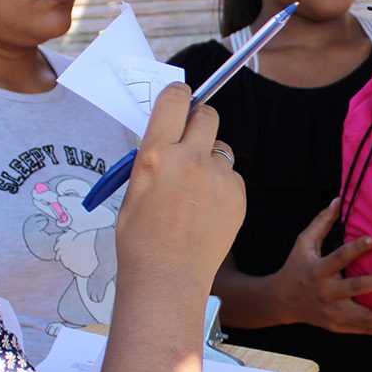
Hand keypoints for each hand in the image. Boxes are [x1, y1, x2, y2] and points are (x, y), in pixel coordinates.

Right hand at [115, 83, 244, 294]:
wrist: (167, 276)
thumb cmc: (141, 237)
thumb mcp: (134, 188)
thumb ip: (154, 158)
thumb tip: (168, 137)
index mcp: (156, 154)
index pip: (175, 100)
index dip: (178, 95)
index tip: (180, 97)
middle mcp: (190, 159)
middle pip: (207, 115)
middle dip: (199, 121)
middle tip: (191, 138)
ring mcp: (218, 177)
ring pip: (222, 149)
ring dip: (211, 158)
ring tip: (195, 190)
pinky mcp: (237, 195)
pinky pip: (231, 176)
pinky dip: (222, 185)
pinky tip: (206, 210)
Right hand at [272, 200, 371, 336]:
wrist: (281, 302)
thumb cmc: (296, 266)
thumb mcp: (303, 243)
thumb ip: (321, 222)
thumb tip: (338, 199)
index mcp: (318, 270)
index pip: (339, 258)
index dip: (356, 249)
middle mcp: (326, 293)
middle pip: (356, 288)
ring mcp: (333, 313)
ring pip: (364, 317)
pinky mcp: (338, 326)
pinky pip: (363, 330)